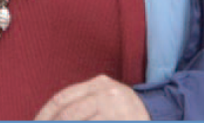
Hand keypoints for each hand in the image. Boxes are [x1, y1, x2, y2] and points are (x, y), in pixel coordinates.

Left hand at [35, 75, 150, 120]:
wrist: (158, 114)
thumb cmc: (123, 109)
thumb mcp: (103, 98)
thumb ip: (80, 103)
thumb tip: (52, 117)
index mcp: (98, 84)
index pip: (62, 98)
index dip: (45, 114)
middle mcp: (106, 93)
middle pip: (69, 114)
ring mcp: (116, 110)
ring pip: (79, 122)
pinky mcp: (123, 122)